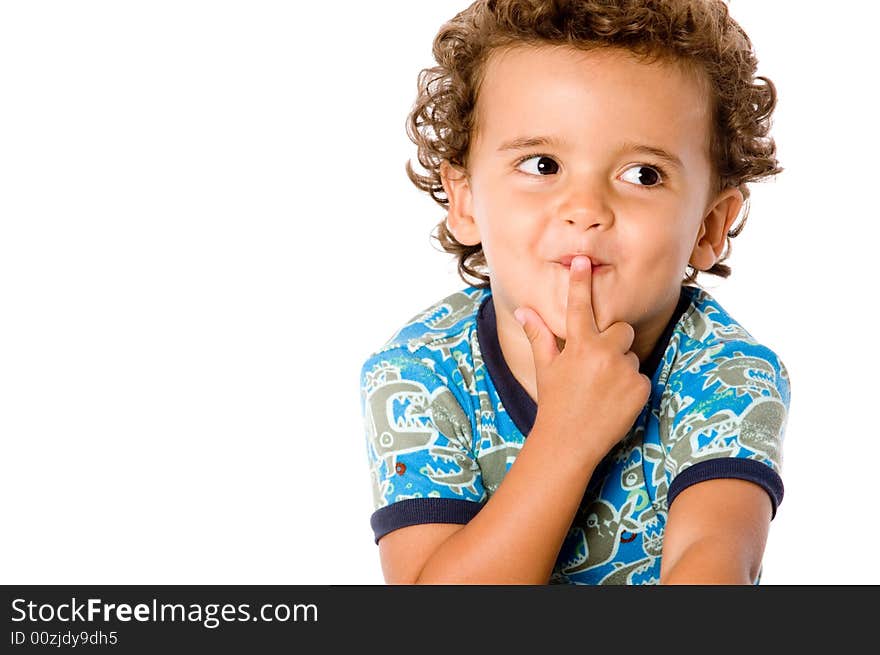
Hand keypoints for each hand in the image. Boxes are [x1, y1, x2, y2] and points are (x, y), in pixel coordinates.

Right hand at [514, 256, 651, 460]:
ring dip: (619, 366)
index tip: (583, 260)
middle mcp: (604, 354)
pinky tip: (612, 401)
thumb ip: (539, 335)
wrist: (569, 443)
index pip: (579, 305)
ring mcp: (624, 371)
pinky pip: (639, 376)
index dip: (580, 282)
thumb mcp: (546, 367)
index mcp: (579, 345)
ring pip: (629, 355)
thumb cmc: (554, 402)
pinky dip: (629, 386)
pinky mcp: (641, 388)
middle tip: (596, 365)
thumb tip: (523, 311)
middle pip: (620, 329)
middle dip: (613, 341)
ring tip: (600, 390)